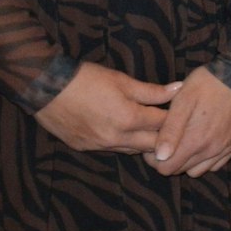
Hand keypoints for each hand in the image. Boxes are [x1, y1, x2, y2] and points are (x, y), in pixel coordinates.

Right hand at [34, 62, 177, 153]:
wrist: (46, 88)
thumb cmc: (87, 79)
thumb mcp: (123, 80)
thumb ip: (152, 91)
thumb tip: (179, 89)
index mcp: (128, 120)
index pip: (162, 126)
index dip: (176, 120)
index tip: (185, 115)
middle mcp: (115, 138)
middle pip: (150, 146)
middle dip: (164, 138)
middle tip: (174, 129)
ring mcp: (98, 146)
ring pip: (131, 150)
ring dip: (144, 143)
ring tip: (153, 132)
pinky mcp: (85, 148)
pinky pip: (112, 149)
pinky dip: (123, 143)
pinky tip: (127, 133)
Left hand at [149, 65, 230, 177]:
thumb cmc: (206, 83)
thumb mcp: (182, 100)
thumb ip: (170, 130)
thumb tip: (160, 156)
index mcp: (196, 140)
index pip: (167, 168)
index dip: (155, 160)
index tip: (154, 144)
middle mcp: (212, 149)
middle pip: (181, 171)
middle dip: (169, 159)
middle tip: (168, 140)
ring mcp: (227, 148)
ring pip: (198, 171)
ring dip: (188, 162)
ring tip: (185, 142)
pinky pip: (216, 165)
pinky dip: (206, 160)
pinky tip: (203, 142)